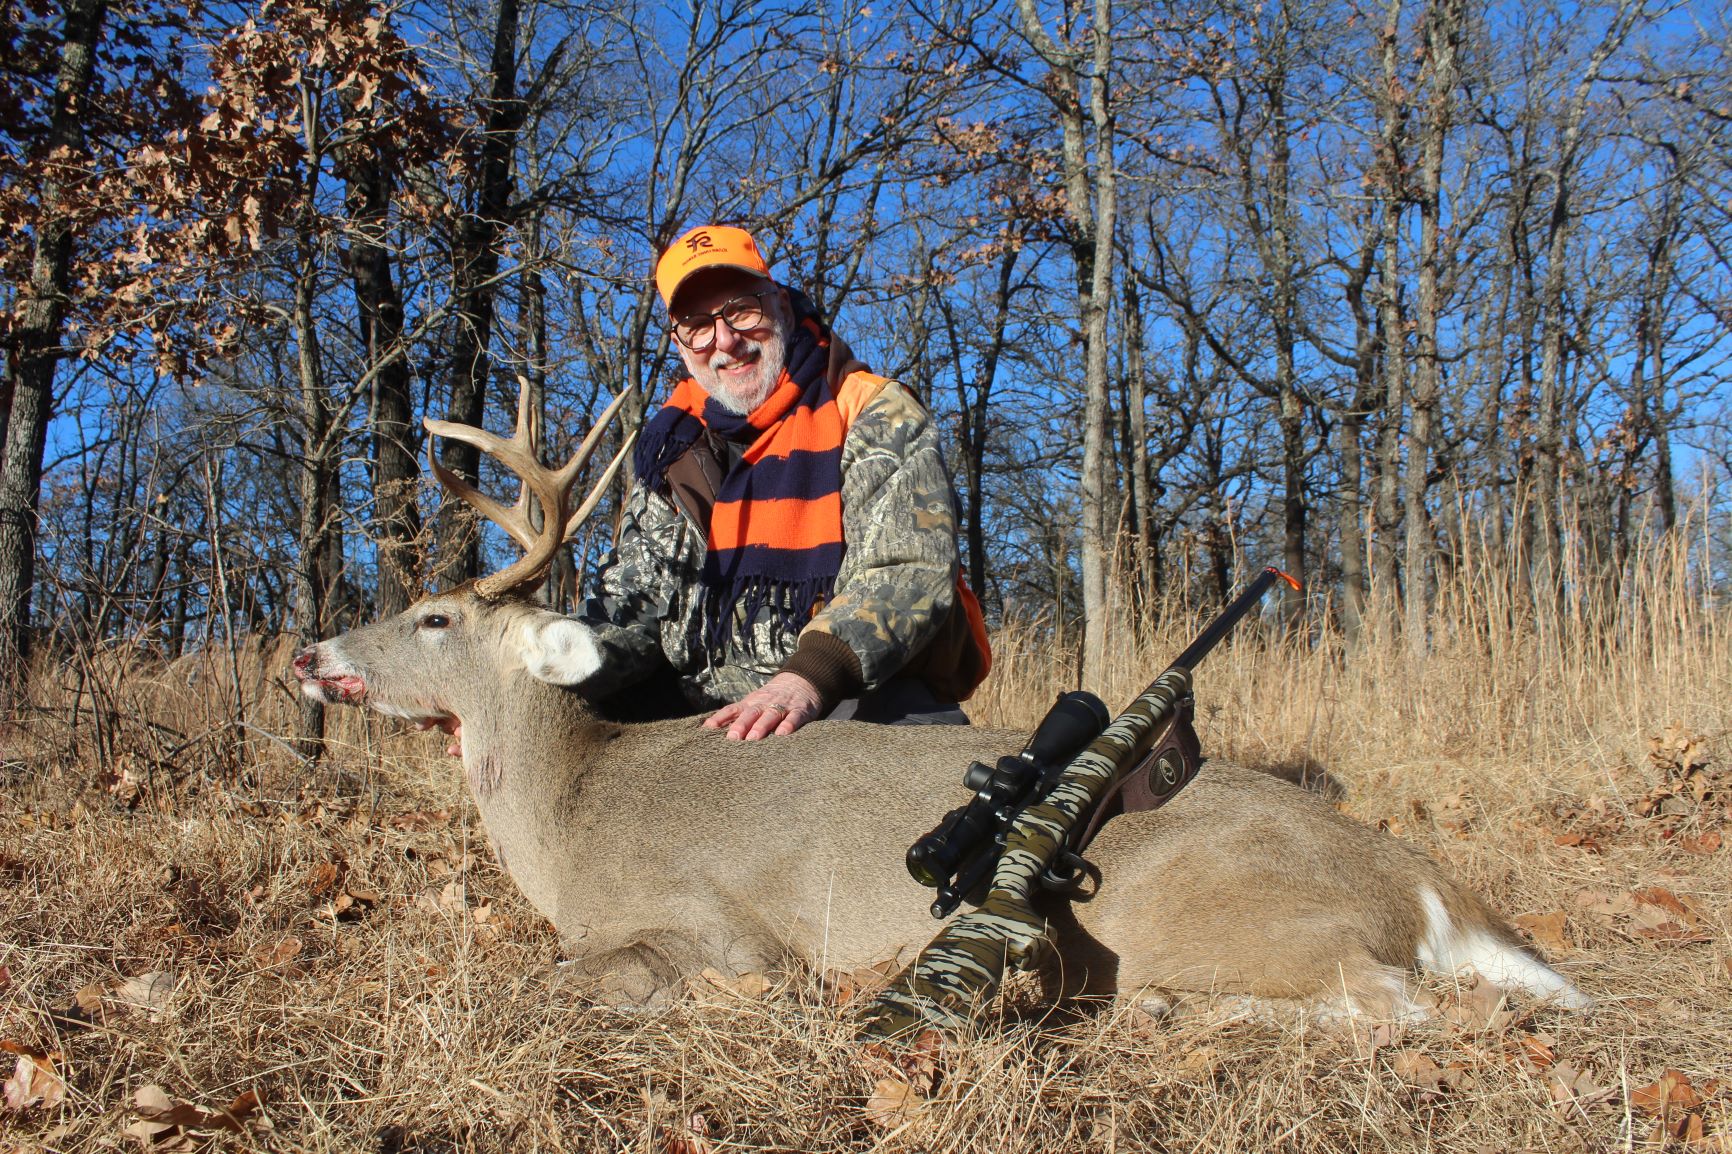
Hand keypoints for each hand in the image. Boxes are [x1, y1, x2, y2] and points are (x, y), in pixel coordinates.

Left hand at [703, 672, 823, 740]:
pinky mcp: (800, 711)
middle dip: (741, 725)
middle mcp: (764, 704)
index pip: (732, 710)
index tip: (708, 730)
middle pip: (751, 713)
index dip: (720, 719)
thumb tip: (709, 729)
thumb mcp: (753, 703)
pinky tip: (783, 734)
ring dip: (761, 726)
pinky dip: (788, 725)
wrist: (801, 681)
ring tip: (753, 738)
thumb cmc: (771, 698)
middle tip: (732, 738)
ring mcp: (782, 707)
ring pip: (770, 715)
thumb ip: (735, 716)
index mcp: (750, 703)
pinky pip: (794, 717)